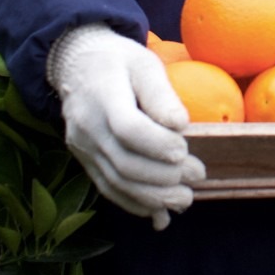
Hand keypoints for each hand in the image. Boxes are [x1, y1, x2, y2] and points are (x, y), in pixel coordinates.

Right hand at [48, 24, 205, 228]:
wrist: (76, 65)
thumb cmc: (119, 61)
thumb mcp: (144, 62)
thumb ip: (161, 93)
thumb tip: (181, 125)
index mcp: (104, 94)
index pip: (128, 128)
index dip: (158, 144)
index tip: (184, 149)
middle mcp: (88, 126)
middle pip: (123, 162)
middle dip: (164, 176)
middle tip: (198, 175)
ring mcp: (83, 147)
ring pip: (115, 182)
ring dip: (153, 197)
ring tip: (185, 199)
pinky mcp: (84, 160)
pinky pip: (107, 188)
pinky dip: (134, 204)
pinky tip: (159, 213)